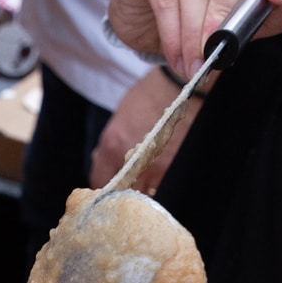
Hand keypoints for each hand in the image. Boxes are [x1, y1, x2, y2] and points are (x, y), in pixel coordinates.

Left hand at [88, 69, 196, 190]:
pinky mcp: (172, 170)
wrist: (182, 87)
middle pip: (118, 192)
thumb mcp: (121, 116)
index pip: (99, 179)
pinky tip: (158, 180)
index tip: (106, 185)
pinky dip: (157, 187)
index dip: (102, 185)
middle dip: (120, 192)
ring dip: (140, 193)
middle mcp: (129, 161)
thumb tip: (108, 164)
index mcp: (112, 145)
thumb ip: (111, 144)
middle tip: (125, 188)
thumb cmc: (151, 96)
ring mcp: (153, 169)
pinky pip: (160, 189)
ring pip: (141, 195)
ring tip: (143, 185)